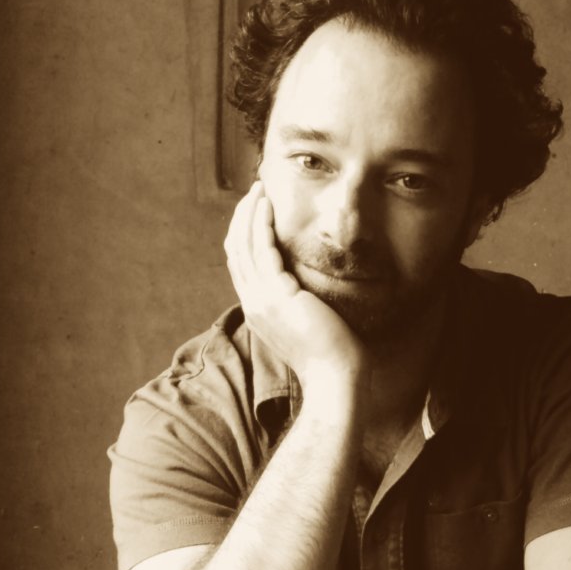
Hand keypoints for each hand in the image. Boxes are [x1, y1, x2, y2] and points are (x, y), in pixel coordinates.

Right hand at [224, 182, 367, 398]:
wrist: (335, 379)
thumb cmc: (331, 358)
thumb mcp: (308, 326)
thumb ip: (300, 306)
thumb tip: (310, 291)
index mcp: (259, 312)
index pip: (242, 265)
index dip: (245, 235)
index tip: (256, 213)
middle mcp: (254, 304)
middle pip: (236, 250)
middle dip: (242, 218)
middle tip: (254, 192)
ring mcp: (262, 299)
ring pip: (243, 245)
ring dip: (249, 213)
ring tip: (258, 190)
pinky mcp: (277, 295)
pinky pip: (262, 249)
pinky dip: (261, 224)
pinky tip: (267, 206)